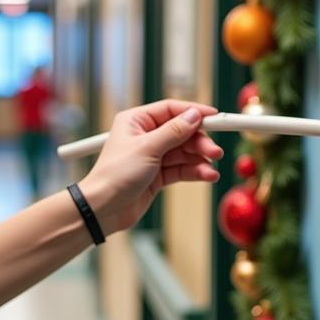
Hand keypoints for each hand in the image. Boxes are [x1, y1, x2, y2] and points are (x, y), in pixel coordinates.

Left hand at [78, 100, 222, 234]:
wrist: (104, 209)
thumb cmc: (115, 175)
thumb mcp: (147, 148)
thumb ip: (174, 132)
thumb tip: (194, 115)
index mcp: (136, 121)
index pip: (171, 110)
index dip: (194, 112)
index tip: (215, 115)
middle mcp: (145, 136)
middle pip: (182, 132)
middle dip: (200, 142)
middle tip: (215, 151)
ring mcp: (152, 156)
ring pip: (184, 152)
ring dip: (200, 159)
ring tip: (212, 167)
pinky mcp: (157, 175)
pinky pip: (181, 169)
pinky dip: (195, 171)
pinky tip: (207, 175)